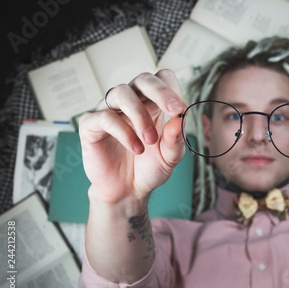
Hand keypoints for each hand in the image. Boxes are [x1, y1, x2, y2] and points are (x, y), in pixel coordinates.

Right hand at [79, 70, 186, 203]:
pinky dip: (124, 132)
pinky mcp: (91, 125)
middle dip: (161, 92)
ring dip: (140, 115)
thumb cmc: (149, 168)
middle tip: (174, 110)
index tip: (181, 109)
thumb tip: (181, 116)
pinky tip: (136, 148)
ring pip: (121, 93)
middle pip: (143, 79)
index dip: (172, 89)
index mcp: (152, 104)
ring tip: (150, 141)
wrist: (128, 191)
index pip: (161, 79)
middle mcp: (130, 102)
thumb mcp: (170, 156)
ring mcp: (109, 111)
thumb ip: (176, 137)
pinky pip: (104, 117)